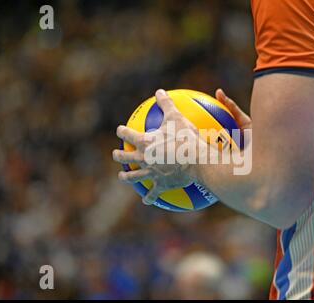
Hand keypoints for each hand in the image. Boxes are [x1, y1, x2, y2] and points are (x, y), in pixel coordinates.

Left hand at [112, 88, 249, 205]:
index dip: (122, 131)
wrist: (196, 161)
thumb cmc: (186, 138)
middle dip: (119, 155)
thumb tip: (159, 91)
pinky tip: (146, 201)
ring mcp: (150, 173)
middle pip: (125, 156)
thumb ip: (166, 104)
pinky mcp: (160, 185)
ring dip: (126, 176)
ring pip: (133, 176)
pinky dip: (149, 197)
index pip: (128, 134)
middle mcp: (143, 158)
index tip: (120, 130)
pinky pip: (153, 193)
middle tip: (116, 154)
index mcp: (144, 142)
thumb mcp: (177, 117)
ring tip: (123, 176)